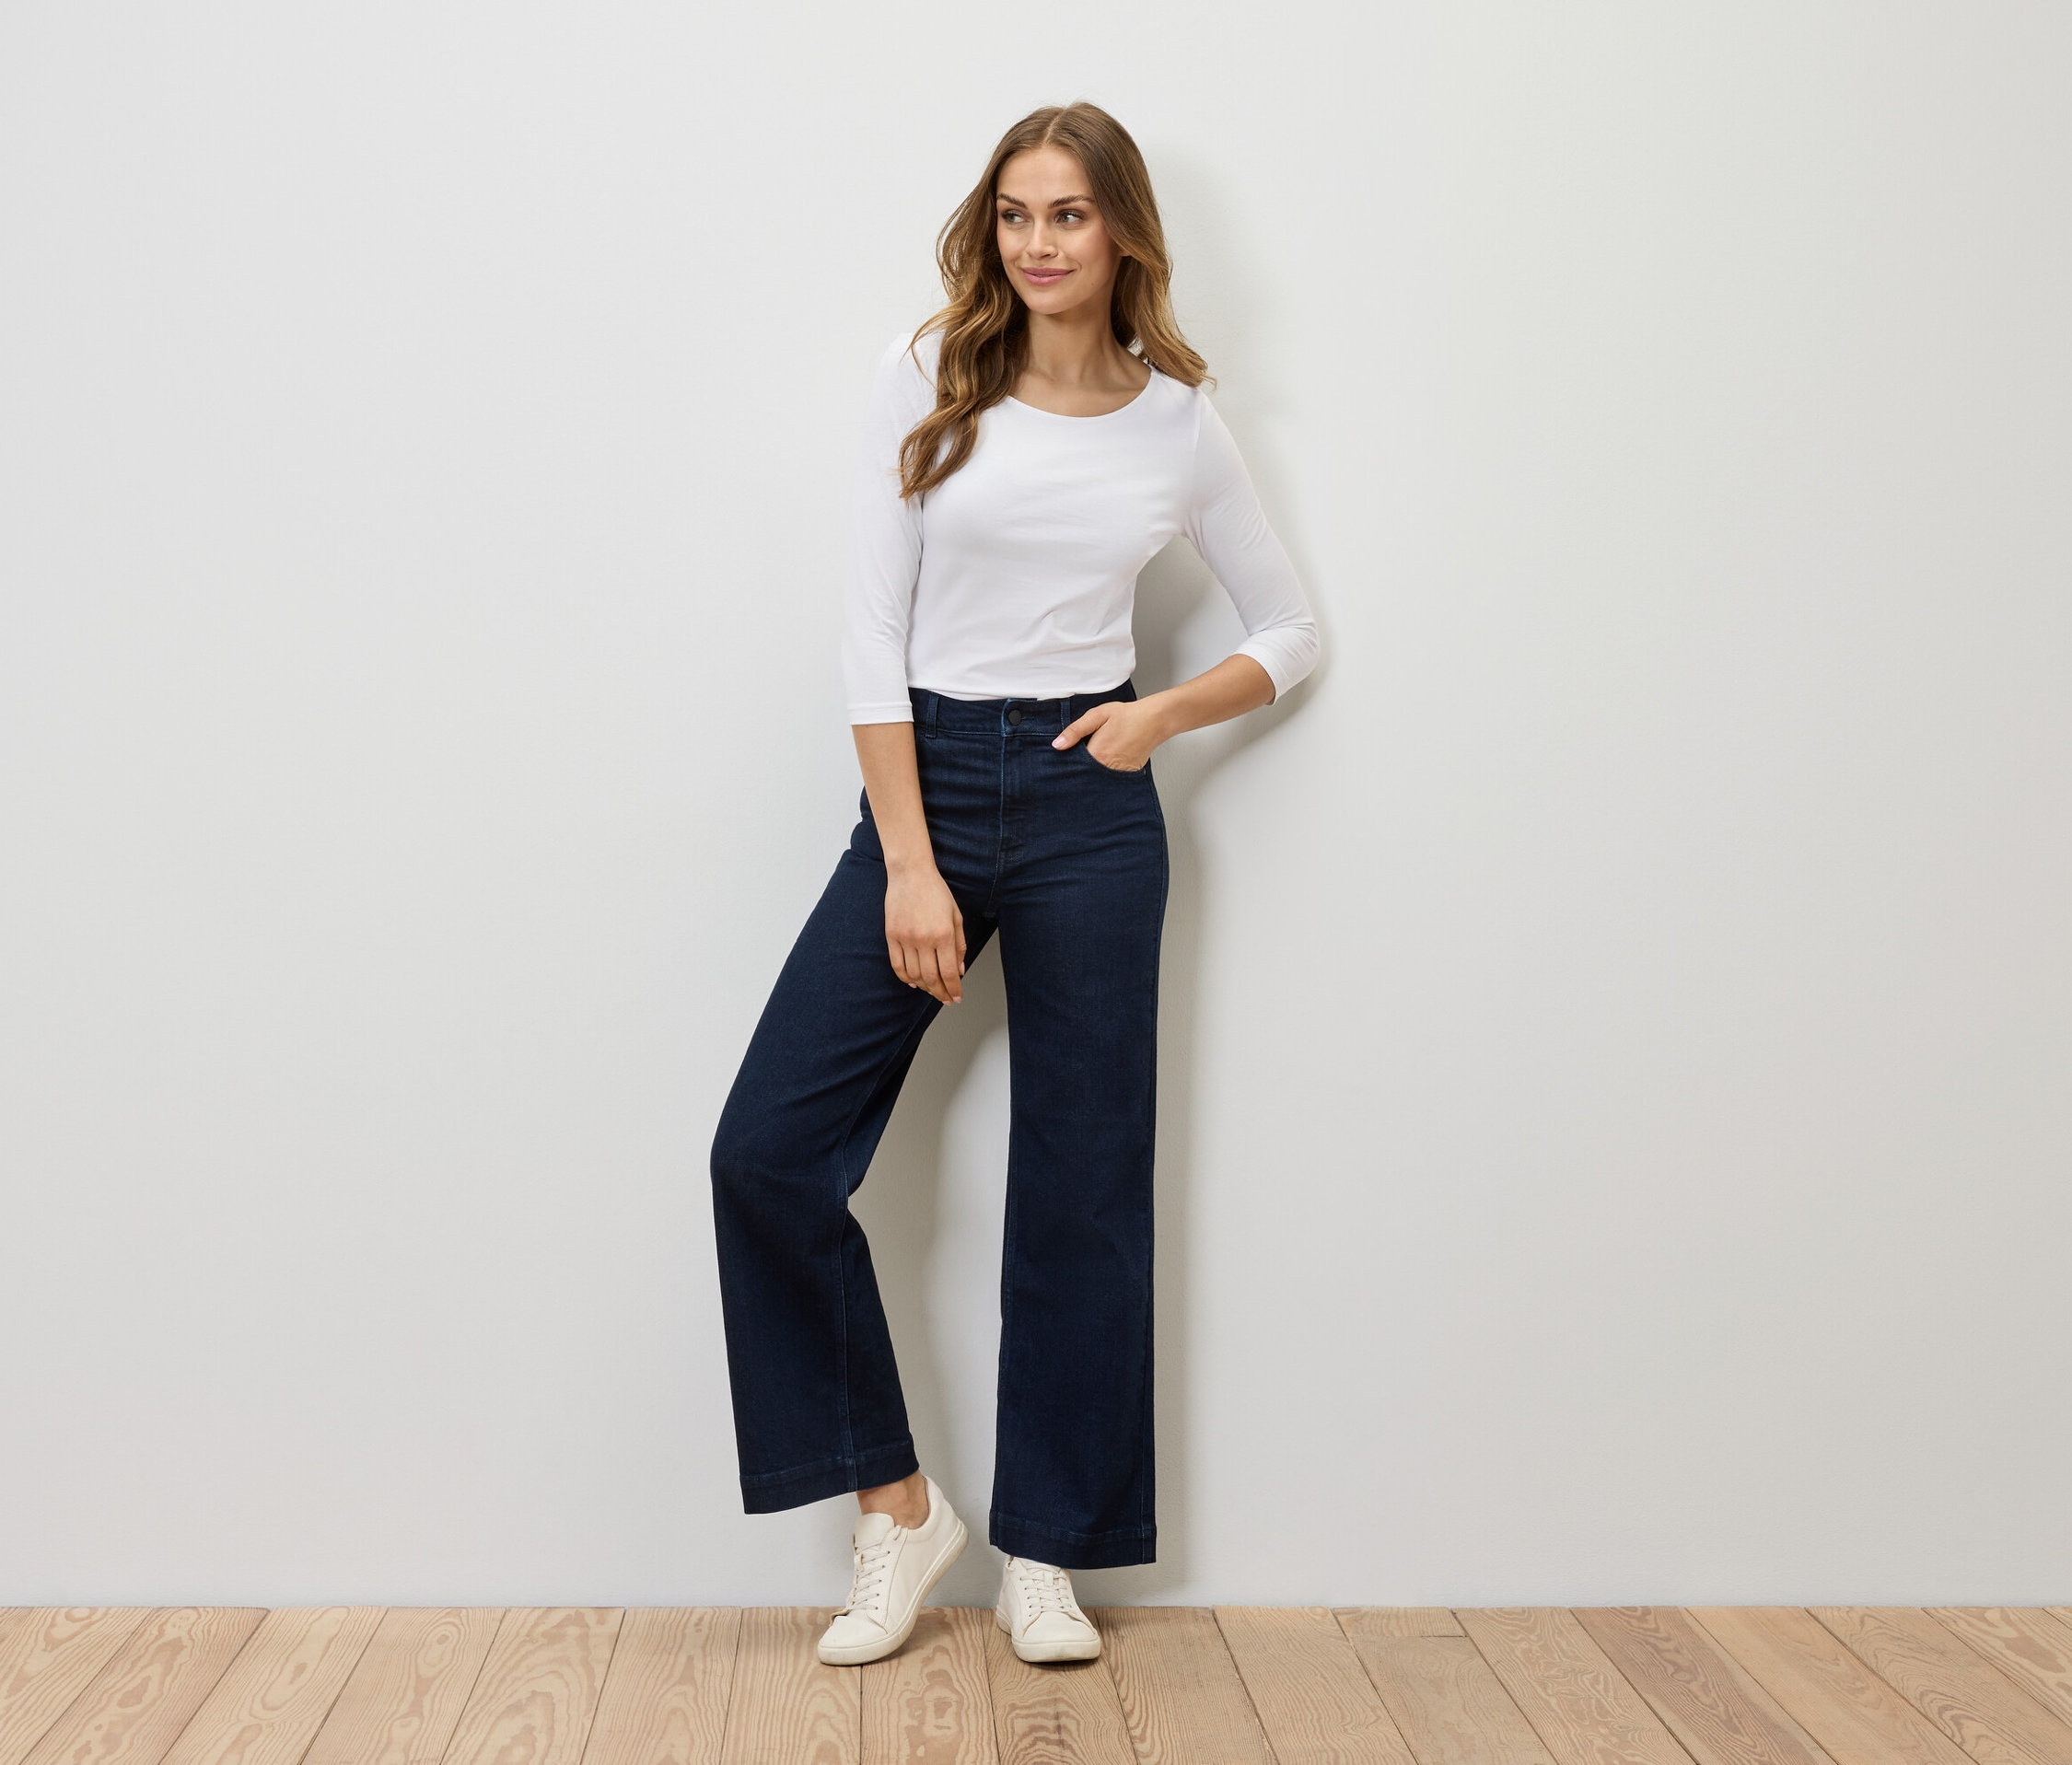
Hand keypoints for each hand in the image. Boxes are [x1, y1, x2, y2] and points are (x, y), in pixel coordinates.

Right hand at [884, 863, 965, 1003]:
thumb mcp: (956, 916)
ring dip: (925, 987)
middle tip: (945, 999)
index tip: (956, 997)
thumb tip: (959, 970)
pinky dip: (905, 978)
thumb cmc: (936, 892)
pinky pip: (897, 965)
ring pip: (914, 975)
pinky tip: (913, 982)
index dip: (953, 989)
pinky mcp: (891, 936)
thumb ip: (959, 945)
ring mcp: (905, 938)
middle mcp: (924, 939)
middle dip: (940, 993)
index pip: (948, 972)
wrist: (910, 874)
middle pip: (931, 978)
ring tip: (932, 991)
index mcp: (943, 934)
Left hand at [1053, 697, 1167, 771]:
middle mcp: (1107, 769)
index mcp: (1097, 755)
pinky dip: (1106, 772)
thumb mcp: (1096, 716)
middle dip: (1080, 768)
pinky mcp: (1127, 775)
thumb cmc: (1127, 716)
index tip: (1066, 757)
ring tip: (1101, 753)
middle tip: (1084, 754)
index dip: (1068, 762)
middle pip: (1084, 775)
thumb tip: (1057, 745)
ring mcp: (1118, 774)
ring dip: (1093, 771)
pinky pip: (1110, 778)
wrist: (1154, 720)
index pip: (1073, 767)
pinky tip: (1109, 758)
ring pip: (1097, 778)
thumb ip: (1075, 731)